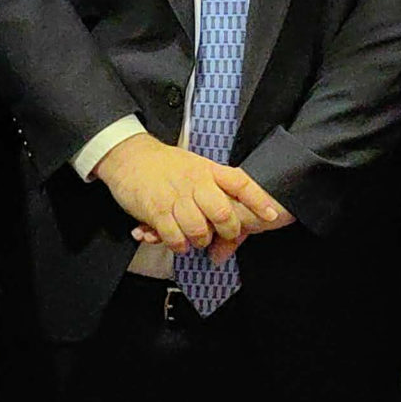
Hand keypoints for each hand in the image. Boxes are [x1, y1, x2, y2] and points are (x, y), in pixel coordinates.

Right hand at [94, 134, 284, 255]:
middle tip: (222, 234)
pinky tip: (175, 239)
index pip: (240, 182)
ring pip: (199, 230)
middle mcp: (194, 182)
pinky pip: (174, 237)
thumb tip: (232, 213)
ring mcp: (175, 196)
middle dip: (226, 230)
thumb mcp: (194, 166)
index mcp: (207, 170)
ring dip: (199, 241)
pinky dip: (178, 245)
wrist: (128, 157)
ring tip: (194, 238)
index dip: (258, 200)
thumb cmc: (164, 166)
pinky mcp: (156, 210)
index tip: (272, 215)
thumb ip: (213, 187)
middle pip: (222, 212)